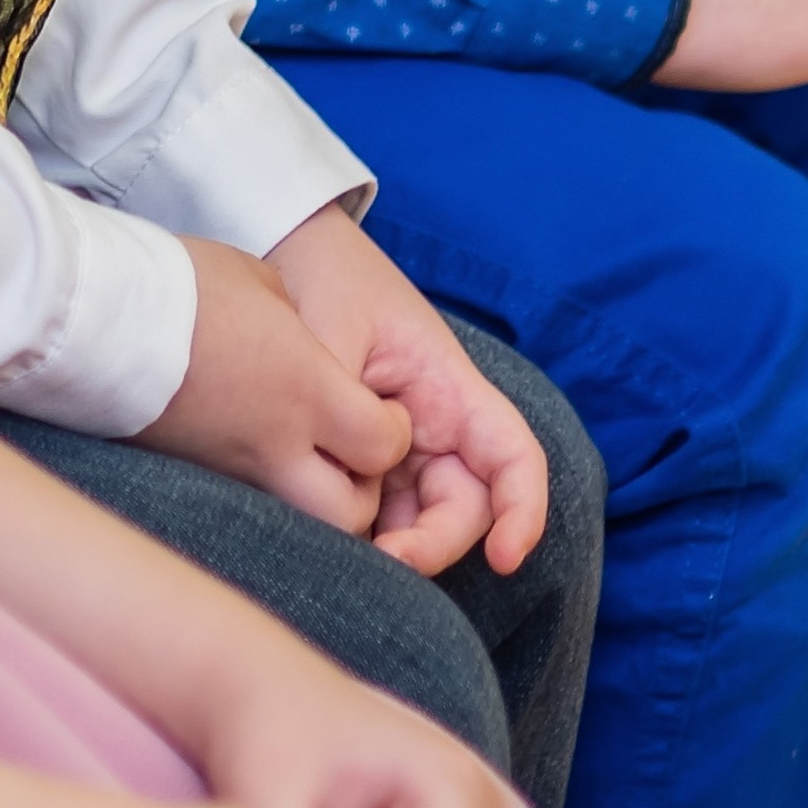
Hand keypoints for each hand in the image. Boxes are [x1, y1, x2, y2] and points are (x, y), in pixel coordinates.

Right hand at [137, 234, 411, 533]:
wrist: (96, 313)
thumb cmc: (183, 284)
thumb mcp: (261, 284)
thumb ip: (300, 331)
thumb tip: (303, 353)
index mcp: (306, 388)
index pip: (384, 446)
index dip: (394, 433)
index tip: (380, 410)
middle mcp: (275, 443)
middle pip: (350, 514)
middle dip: (361, 494)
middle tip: (349, 454)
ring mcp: (230, 470)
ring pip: (299, 521)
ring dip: (312, 500)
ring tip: (299, 457)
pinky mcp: (192, 478)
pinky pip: (248, 502)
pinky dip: (262, 490)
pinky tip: (248, 449)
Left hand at [269, 203, 547, 578]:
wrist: (284, 246)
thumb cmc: (320, 277)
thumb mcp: (327, 335)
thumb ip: (340, 406)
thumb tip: (347, 483)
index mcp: (447, 385)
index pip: (512, 456)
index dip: (524, 511)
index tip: (507, 559)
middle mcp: (436, 422)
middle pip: (465, 506)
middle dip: (435, 544)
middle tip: (386, 561)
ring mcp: (402, 442)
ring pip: (420, 517)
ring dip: (398, 546)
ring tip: (348, 556)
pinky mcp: (365, 454)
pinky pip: (380, 509)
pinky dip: (365, 531)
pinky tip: (330, 535)